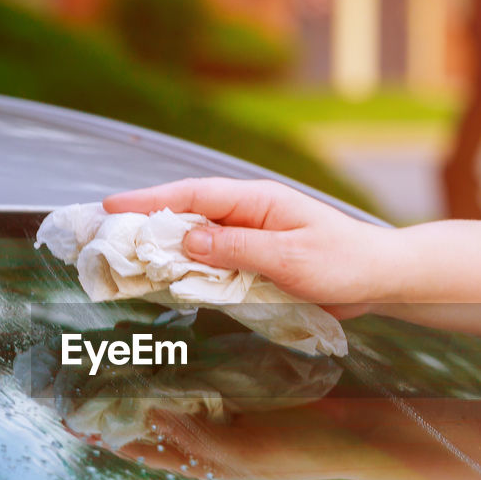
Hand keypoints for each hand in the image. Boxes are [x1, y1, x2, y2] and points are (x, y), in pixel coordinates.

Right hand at [103, 178, 396, 307]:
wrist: (379, 279)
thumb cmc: (344, 262)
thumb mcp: (291, 258)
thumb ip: (238, 249)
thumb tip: (187, 241)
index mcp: (256, 201)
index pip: (193, 195)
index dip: (150, 201)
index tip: (111, 208)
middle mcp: (247, 215)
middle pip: (185, 216)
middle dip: (143, 225)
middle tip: (102, 238)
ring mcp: (248, 240)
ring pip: (194, 243)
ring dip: (160, 253)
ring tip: (120, 263)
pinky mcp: (253, 264)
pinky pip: (211, 266)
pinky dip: (186, 274)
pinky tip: (163, 284)